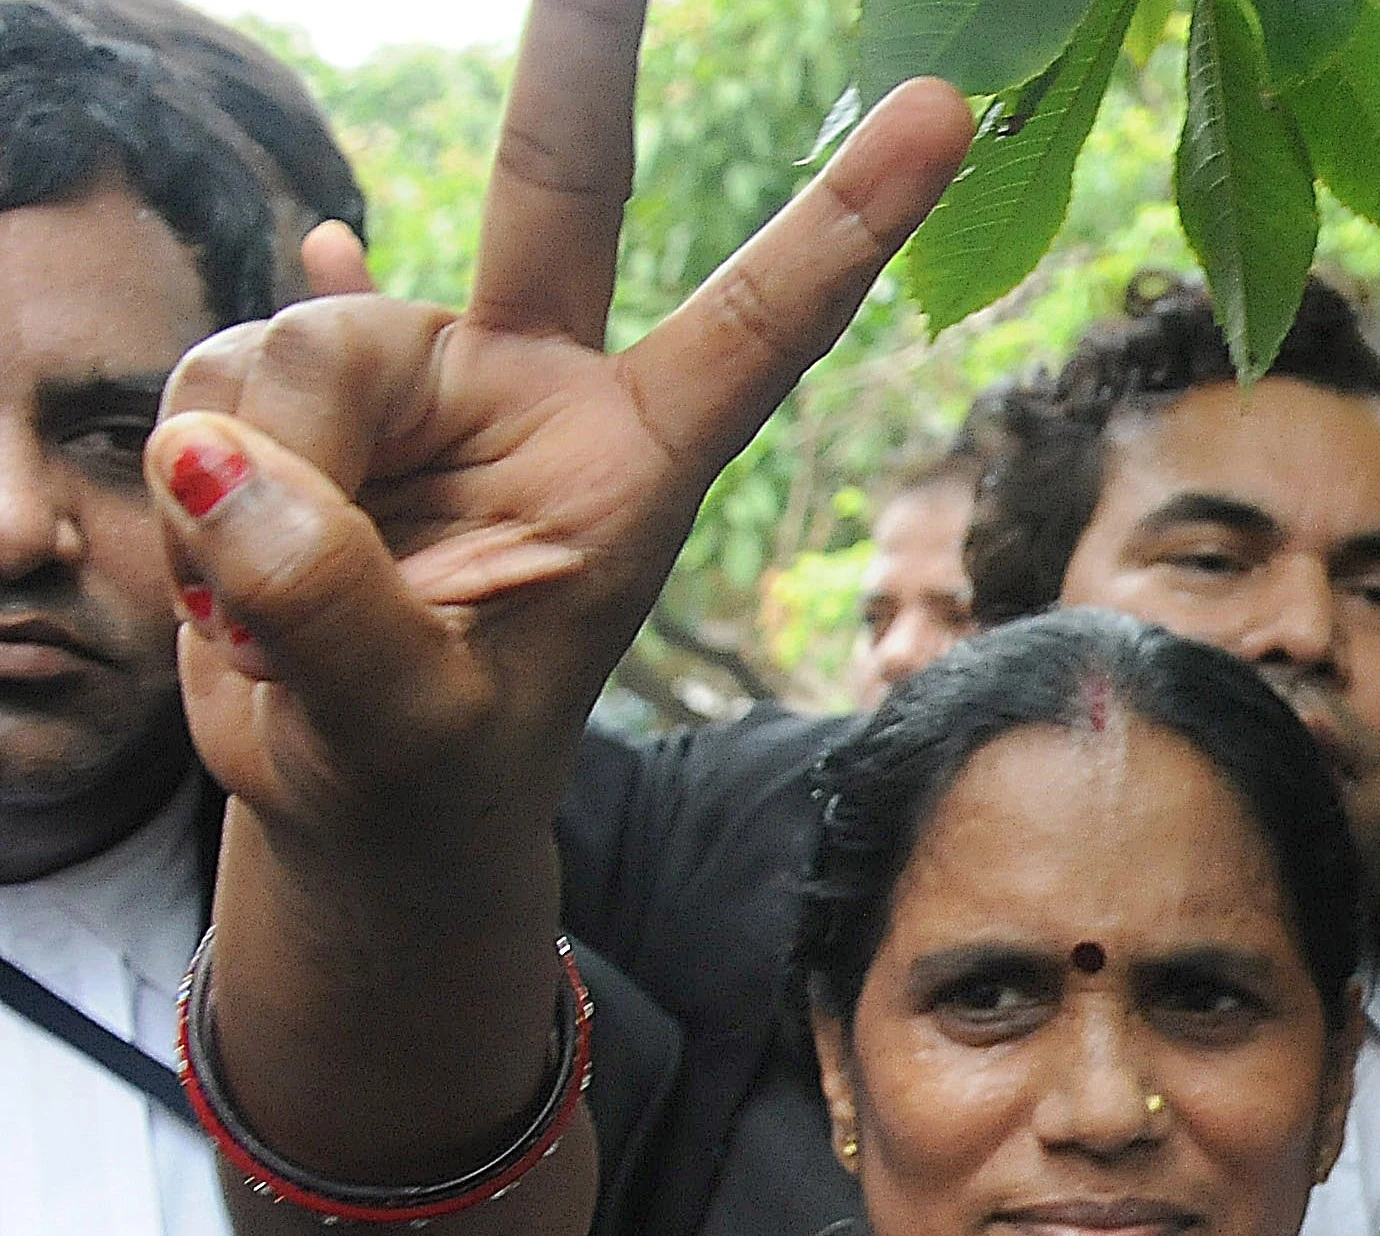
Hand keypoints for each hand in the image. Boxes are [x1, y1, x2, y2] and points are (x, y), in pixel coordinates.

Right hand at [144, 3, 971, 854]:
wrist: (352, 793)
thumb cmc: (421, 769)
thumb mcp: (400, 729)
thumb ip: (333, 614)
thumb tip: (226, 470)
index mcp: (630, 466)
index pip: (753, 328)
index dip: (844, 221)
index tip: (945, 116)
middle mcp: (531, 392)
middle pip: (554, 203)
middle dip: (580, 73)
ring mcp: (415, 379)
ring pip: (300, 341)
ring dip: (254, 476)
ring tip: (273, 601)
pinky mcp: (300, 393)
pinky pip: (223, 370)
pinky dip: (209, 442)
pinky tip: (226, 424)